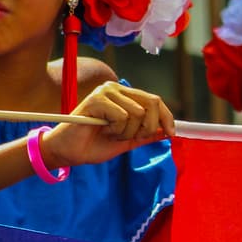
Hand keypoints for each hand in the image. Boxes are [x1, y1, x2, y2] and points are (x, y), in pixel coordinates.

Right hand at [40, 82, 174, 167]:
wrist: (68, 152)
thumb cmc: (94, 145)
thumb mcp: (127, 140)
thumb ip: (146, 134)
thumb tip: (169, 131)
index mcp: (125, 95)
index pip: (155, 101)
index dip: (167, 118)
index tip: (172, 134)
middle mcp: (116, 89)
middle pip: (152, 103)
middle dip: (148, 127)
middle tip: (132, 138)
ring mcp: (106, 91)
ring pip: (138, 113)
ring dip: (128, 132)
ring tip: (111, 134)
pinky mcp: (97, 99)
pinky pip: (122, 116)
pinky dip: (116, 130)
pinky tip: (103, 130)